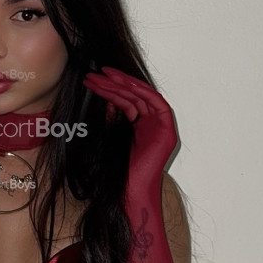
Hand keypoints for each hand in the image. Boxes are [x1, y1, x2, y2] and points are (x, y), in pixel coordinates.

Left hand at [82, 67, 177, 185]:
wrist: (130, 189)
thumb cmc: (119, 169)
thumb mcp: (111, 136)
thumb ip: (112, 118)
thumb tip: (106, 100)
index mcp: (139, 125)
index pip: (125, 100)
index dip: (110, 88)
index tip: (94, 79)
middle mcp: (151, 124)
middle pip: (133, 96)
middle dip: (114, 82)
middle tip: (96, 73)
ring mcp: (161, 127)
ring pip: (143, 96)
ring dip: (125, 83)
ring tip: (105, 75)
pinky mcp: (168, 131)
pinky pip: (158, 104)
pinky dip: (143, 92)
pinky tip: (126, 84)